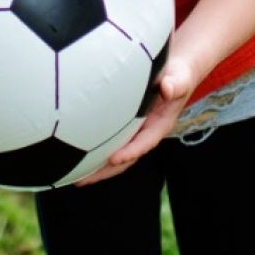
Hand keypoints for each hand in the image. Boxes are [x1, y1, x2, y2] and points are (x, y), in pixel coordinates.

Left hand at [73, 55, 195, 185]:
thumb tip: (169, 88)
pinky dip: (93, 149)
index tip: (114, 159)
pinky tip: (74, 154)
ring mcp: (134, 131)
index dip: (131, 151)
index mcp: (160, 125)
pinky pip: (109, 140)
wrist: (176, 73)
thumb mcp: (180, 77)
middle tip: (82, 181)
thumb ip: (177, 83)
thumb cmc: (178, 74)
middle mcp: (146, 132)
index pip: (145, 142)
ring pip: (115, 152)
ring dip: (96, 166)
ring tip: (73, 177)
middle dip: (105, 170)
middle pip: (126, 157)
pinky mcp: (125, 125)